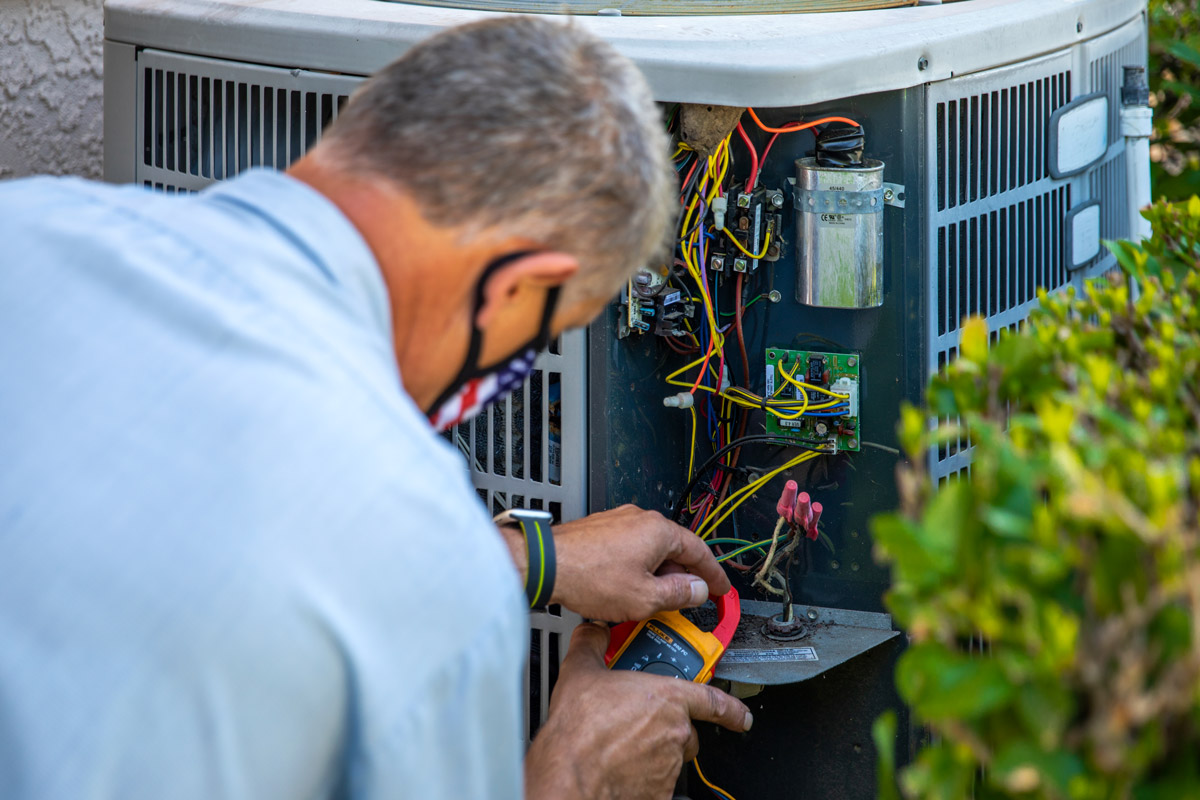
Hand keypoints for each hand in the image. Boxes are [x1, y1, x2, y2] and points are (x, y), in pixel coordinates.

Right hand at [525, 623, 751, 799]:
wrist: (571, 774)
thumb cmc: (579, 731)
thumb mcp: (580, 673)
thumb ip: (591, 646)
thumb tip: (592, 632)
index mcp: (666, 699)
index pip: (713, 701)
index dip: (731, 709)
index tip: (741, 716)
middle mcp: (674, 732)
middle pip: (686, 730)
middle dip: (669, 728)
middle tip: (640, 724)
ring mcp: (668, 765)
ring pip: (672, 757)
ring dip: (656, 751)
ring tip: (624, 746)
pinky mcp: (659, 792)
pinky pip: (659, 782)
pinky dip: (645, 776)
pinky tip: (622, 768)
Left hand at [552, 505, 731, 621]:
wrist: (545, 564)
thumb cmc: (588, 575)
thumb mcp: (644, 597)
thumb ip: (678, 595)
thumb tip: (697, 590)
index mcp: (658, 531)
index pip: (699, 551)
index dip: (714, 574)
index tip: (721, 588)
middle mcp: (640, 519)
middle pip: (674, 548)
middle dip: (683, 576)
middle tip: (688, 598)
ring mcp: (618, 521)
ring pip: (651, 548)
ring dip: (658, 573)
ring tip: (653, 599)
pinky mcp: (600, 530)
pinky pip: (630, 547)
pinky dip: (637, 566)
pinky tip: (628, 586)